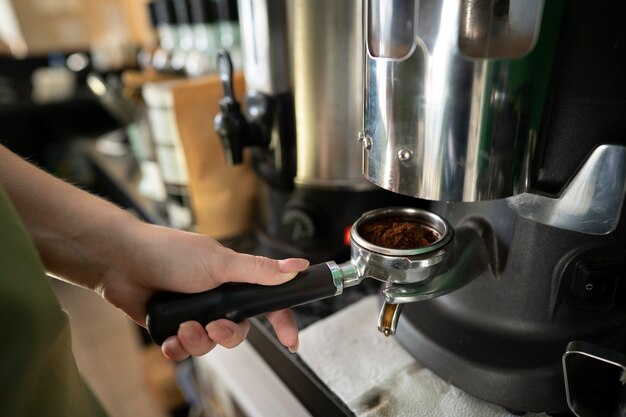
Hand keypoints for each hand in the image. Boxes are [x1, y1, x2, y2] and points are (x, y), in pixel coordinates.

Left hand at [95, 221, 308, 360]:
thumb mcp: (220, 263)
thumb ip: (259, 270)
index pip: (267, 303)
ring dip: (198, 340)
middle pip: (237, 331)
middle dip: (226, 335)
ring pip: (209, 344)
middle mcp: (216, 298)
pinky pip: (183, 350)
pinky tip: (169, 339)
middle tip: (213, 326)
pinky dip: (177, 348)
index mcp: (233, 281)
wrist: (121, 261)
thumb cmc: (169, 253)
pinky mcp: (172, 327)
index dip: (281, 322)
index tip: (290, 341)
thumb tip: (297, 266)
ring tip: (183, 327)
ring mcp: (194, 313)